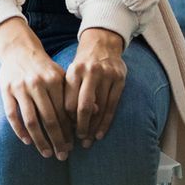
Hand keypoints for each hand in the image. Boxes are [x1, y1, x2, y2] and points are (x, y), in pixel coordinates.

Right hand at [0, 18, 73, 159]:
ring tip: (46, 153)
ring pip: (31, 120)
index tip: (73, 146)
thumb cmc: (43, 67)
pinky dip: (19, 130)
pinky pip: (13, 115)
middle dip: (57, 140)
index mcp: (54, 80)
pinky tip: (27, 141)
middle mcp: (37, 84)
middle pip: (48, 119)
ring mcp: (20, 88)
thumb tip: (97, 110)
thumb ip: (74, 94)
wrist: (18, 49)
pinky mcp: (6, 91)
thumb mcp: (61, 76)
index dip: (68, 130)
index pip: (63, 111)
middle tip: (62, 155)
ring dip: (39, 140)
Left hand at [65, 28, 126, 145]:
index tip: (64, 131)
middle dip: (80, 127)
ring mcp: (107, 76)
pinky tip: (100, 134)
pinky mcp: (120, 80)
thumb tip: (67, 122)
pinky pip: (113, 106)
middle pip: (84, 107)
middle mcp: (91, 73)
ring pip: (100, 109)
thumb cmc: (82, 65)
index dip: (66, 120)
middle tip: (77, 141)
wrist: (102, 43)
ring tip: (89, 141)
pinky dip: (106, 122)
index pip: (68, 102)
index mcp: (74, 72)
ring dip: (94, 128)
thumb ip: (68, 94)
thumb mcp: (70, 74)